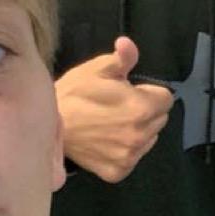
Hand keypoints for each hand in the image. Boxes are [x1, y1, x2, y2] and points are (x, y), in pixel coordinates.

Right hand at [55, 36, 173, 183]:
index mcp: (141, 108)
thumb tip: (128, 43)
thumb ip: (122, 58)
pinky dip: (124, 149)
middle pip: (159, 119)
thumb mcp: (97, 69)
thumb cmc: (74, 93)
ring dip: (138, 130)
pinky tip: (107, 140)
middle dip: (146, 110)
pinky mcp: (117, 172)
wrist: (48, 126)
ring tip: (112, 122)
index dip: (148, 91)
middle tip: (120, 106)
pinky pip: (133, 158)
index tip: (131, 91)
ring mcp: (129, 156)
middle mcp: (140, 136)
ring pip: (149, 139)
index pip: (166, 98)